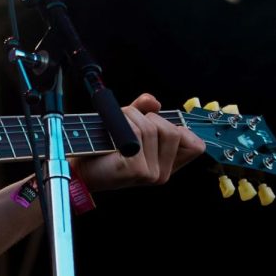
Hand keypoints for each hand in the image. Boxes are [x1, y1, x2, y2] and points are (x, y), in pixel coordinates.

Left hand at [72, 93, 205, 193]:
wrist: (79, 168)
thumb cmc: (103, 147)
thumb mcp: (128, 125)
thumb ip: (143, 111)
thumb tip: (154, 102)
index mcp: (166, 166)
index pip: (196, 146)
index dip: (181, 128)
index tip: (158, 122)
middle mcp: (162, 173)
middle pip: (174, 132)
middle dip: (150, 117)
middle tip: (130, 119)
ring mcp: (150, 174)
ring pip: (153, 129)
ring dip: (132, 116)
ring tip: (117, 123)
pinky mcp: (136, 170)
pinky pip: (137, 134)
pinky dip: (123, 123)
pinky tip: (112, 131)